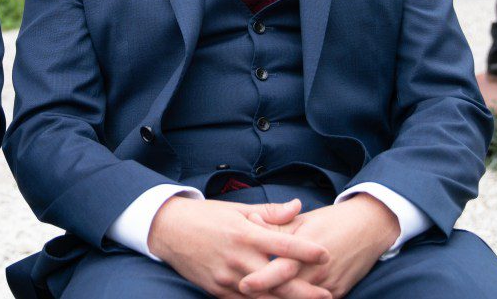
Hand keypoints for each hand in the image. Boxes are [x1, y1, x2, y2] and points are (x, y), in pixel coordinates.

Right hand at [148, 197, 331, 298]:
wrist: (168, 230)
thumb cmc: (205, 216)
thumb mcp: (236, 209)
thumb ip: (269, 213)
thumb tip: (297, 207)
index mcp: (244, 233)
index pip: (282, 245)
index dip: (306, 250)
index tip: (326, 254)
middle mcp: (237, 258)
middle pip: (278, 280)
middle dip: (305, 291)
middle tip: (328, 296)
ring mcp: (227, 278)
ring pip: (263, 297)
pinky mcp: (217, 290)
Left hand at [239, 195, 399, 298]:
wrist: (368, 228)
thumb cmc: (330, 221)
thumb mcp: (303, 220)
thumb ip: (276, 224)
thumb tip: (251, 220)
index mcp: (307, 249)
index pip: (283, 269)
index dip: (263, 279)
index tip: (243, 284)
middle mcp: (319, 270)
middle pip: (290, 291)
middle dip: (267, 295)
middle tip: (243, 293)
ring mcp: (330, 285)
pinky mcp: (339, 292)